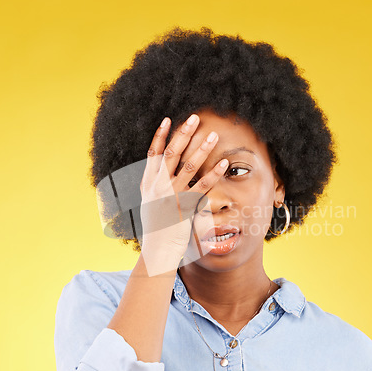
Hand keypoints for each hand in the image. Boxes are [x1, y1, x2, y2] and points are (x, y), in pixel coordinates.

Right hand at [139, 113, 228, 274]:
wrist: (158, 252)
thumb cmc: (156, 229)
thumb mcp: (149, 205)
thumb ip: (155, 187)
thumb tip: (161, 172)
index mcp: (148, 184)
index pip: (152, 154)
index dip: (160, 136)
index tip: (168, 120)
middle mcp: (158, 187)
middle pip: (171, 154)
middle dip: (183, 134)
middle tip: (194, 118)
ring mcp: (171, 196)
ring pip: (188, 166)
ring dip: (202, 149)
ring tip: (213, 135)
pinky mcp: (186, 207)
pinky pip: (202, 186)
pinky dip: (214, 173)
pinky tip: (223, 163)